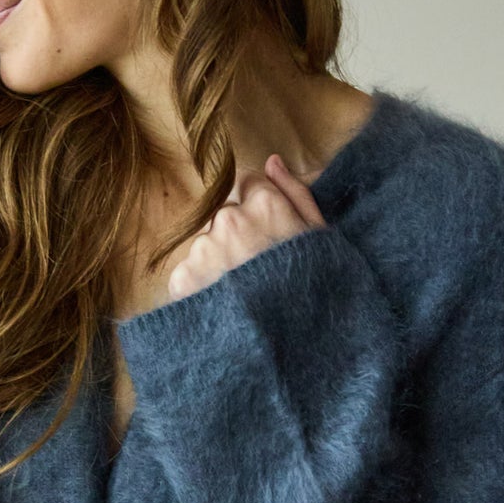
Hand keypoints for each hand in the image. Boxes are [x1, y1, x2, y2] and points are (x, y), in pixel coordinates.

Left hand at [166, 153, 326, 302]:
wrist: (288, 341)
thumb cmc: (311, 287)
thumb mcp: (319, 238)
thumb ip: (295, 193)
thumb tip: (271, 161)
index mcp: (265, 205)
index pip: (245, 181)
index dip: (255, 205)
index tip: (264, 230)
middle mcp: (229, 220)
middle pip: (223, 214)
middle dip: (235, 233)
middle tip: (254, 268)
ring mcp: (204, 250)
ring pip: (206, 243)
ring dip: (217, 260)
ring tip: (241, 292)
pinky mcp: (184, 279)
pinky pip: (188, 272)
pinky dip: (201, 287)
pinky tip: (224, 305)